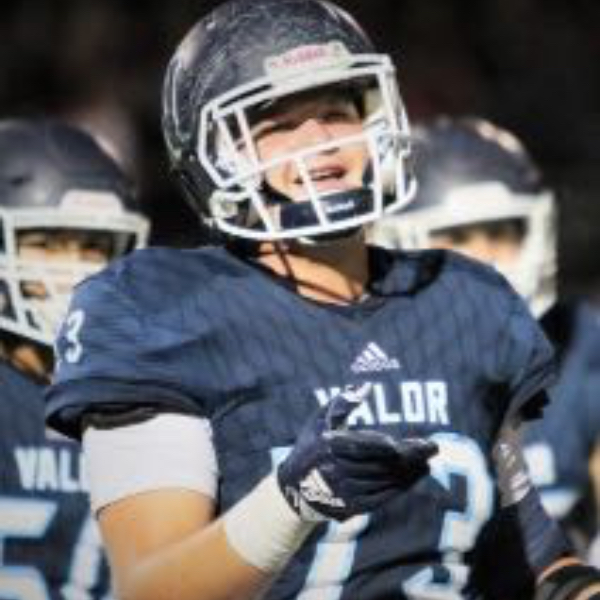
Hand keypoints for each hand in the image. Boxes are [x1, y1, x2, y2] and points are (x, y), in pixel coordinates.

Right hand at [277, 384, 437, 520]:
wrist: (294, 489)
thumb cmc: (312, 445)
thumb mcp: (320, 419)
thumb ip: (343, 402)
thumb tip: (366, 385)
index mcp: (329, 447)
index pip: (363, 446)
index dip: (388, 445)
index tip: (410, 439)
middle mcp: (337, 472)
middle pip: (380, 464)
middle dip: (410, 456)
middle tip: (433, 447)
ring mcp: (345, 492)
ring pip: (384, 481)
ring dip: (410, 472)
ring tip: (428, 460)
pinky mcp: (352, 507)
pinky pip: (382, 497)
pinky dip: (402, 487)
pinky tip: (416, 476)